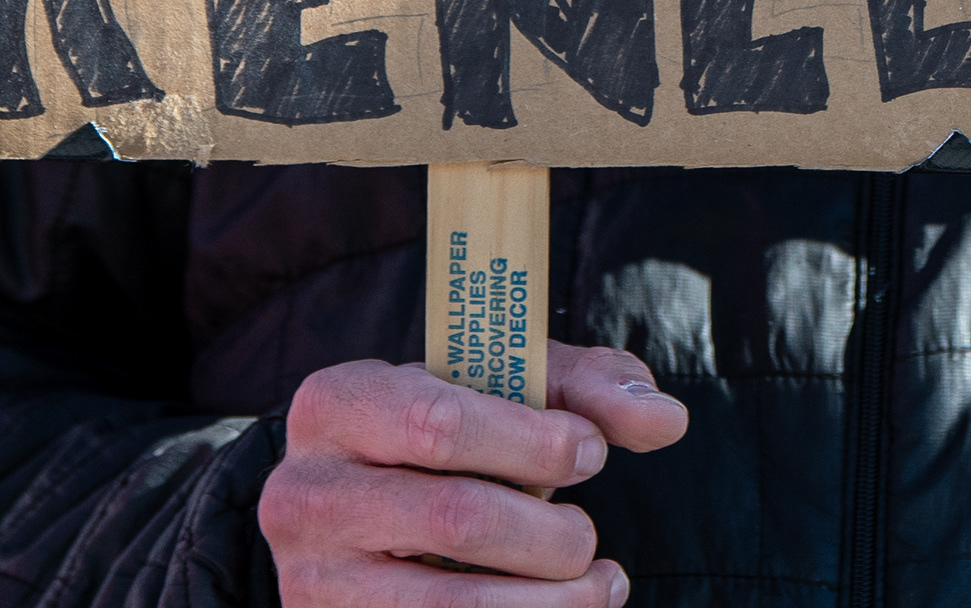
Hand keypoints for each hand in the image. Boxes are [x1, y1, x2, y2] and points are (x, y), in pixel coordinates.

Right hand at [260, 343, 686, 604]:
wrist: (360, 512)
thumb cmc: (447, 436)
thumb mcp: (504, 385)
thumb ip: (587, 387)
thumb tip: (667, 419)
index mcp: (335, 404)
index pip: (438, 422)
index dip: (533, 442)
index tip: (590, 453)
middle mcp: (303, 495)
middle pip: (456, 517)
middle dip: (552, 531)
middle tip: (586, 534)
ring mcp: (312, 582)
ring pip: (453, 605)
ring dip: (554, 601)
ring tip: (598, 584)